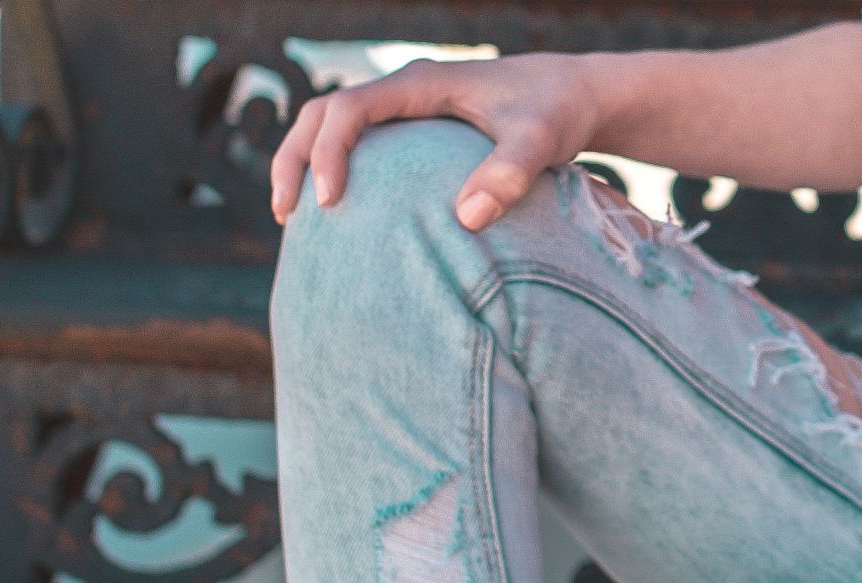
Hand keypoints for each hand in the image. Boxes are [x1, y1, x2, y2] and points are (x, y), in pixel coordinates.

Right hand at [270, 53, 601, 229]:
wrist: (573, 94)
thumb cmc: (556, 113)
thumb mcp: (540, 141)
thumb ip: (510, 174)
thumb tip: (467, 219)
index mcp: (422, 84)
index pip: (350, 108)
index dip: (330, 152)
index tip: (330, 201)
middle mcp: (405, 90)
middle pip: (324, 113)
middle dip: (296, 158)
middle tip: (287, 212)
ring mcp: (406, 107)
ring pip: (333, 125)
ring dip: (306, 162)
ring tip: (294, 216)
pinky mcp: (415, 128)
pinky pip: (360, 143)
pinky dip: (335, 170)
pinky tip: (337, 214)